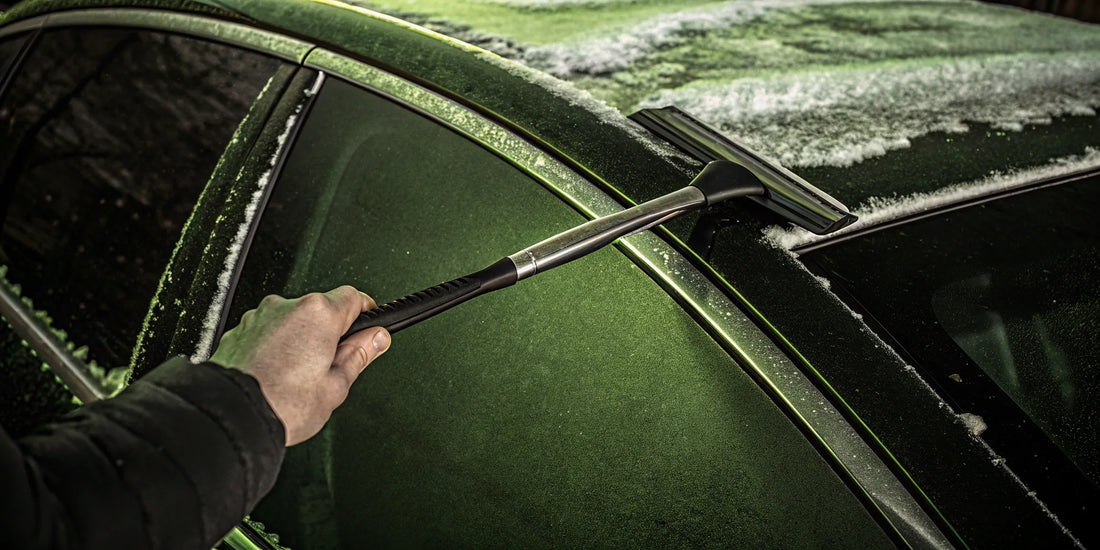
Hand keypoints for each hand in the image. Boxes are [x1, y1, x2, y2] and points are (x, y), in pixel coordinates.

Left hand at [210, 286, 389, 445]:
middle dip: (329, 333)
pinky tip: (275, 376)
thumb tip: (375, 339)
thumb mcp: (336, 385)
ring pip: (291, 322)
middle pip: (320, 310)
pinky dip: (273, 349)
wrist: (231, 417)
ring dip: (299, 341)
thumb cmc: (281, 404)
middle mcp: (286, 307)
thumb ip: (359, 355)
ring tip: (298, 378)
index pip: (353, 298)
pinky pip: (266, 334)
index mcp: (317, 314)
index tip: (369, 328)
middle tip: (333, 366)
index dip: (365, 314)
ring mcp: (258, 318)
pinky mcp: (238, 332)